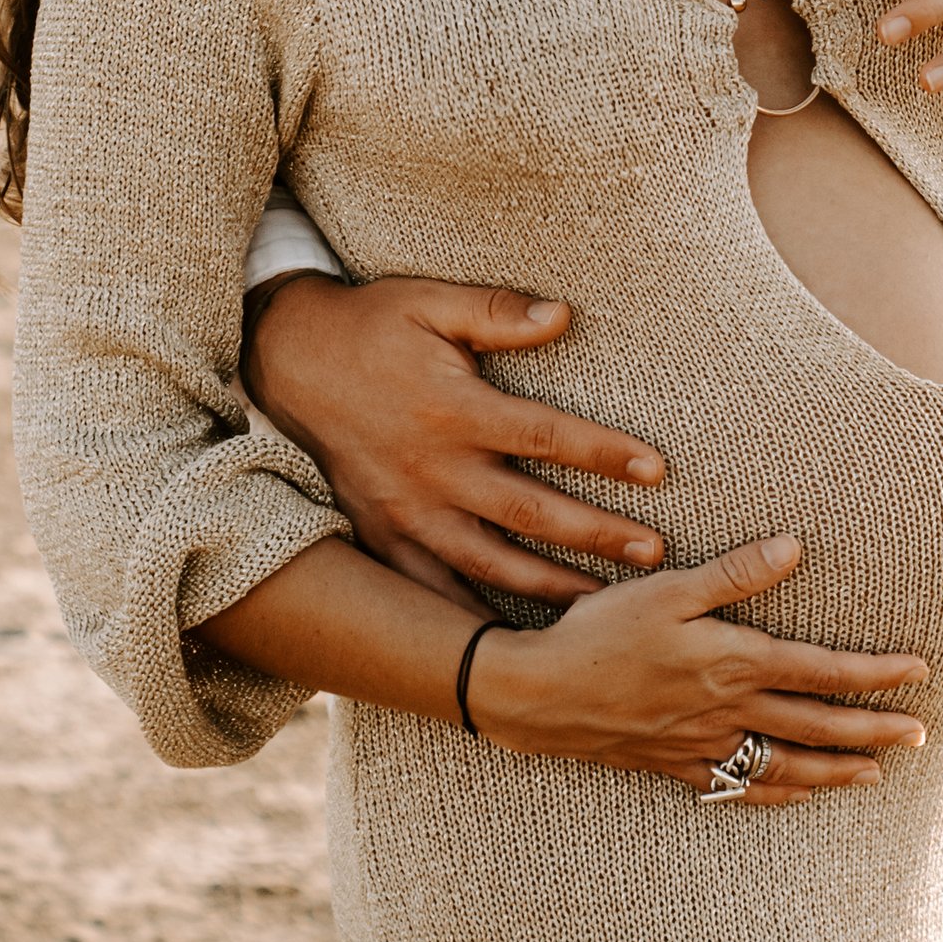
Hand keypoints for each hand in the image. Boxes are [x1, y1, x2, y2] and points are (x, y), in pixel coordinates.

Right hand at [248, 274, 671, 608]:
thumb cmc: (369, 326)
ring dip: (551, 585)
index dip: (602, 453)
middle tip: (655, 555)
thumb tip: (562, 314)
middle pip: (530, 511)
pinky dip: (474, 617)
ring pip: (490, 562)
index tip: (657, 470)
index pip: (544, 436)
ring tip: (605, 602)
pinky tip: (516, 638)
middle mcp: (434, 470)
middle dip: (596, 535)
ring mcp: (407, 511)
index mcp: (454, 410)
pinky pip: (433, 590)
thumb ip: (495, 312)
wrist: (285, 362)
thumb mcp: (429, 302)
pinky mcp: (382, 536)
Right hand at [470, 534, 930, 801]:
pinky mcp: (675, 765)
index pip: (822, 670)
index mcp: (733, 663)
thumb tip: (795, 548)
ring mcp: (703, 745)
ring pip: (786, 766)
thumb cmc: (600, 631)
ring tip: (876, 774)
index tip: (919, 672)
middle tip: (921, 733)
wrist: (540, 695)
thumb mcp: (667, 588)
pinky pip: (740, 788)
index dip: (875, 673)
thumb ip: (735, 574)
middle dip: (874, 731)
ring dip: (837, 770)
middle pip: (817, 727)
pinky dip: (778, 794)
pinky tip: (796, 794)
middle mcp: (728, 711)